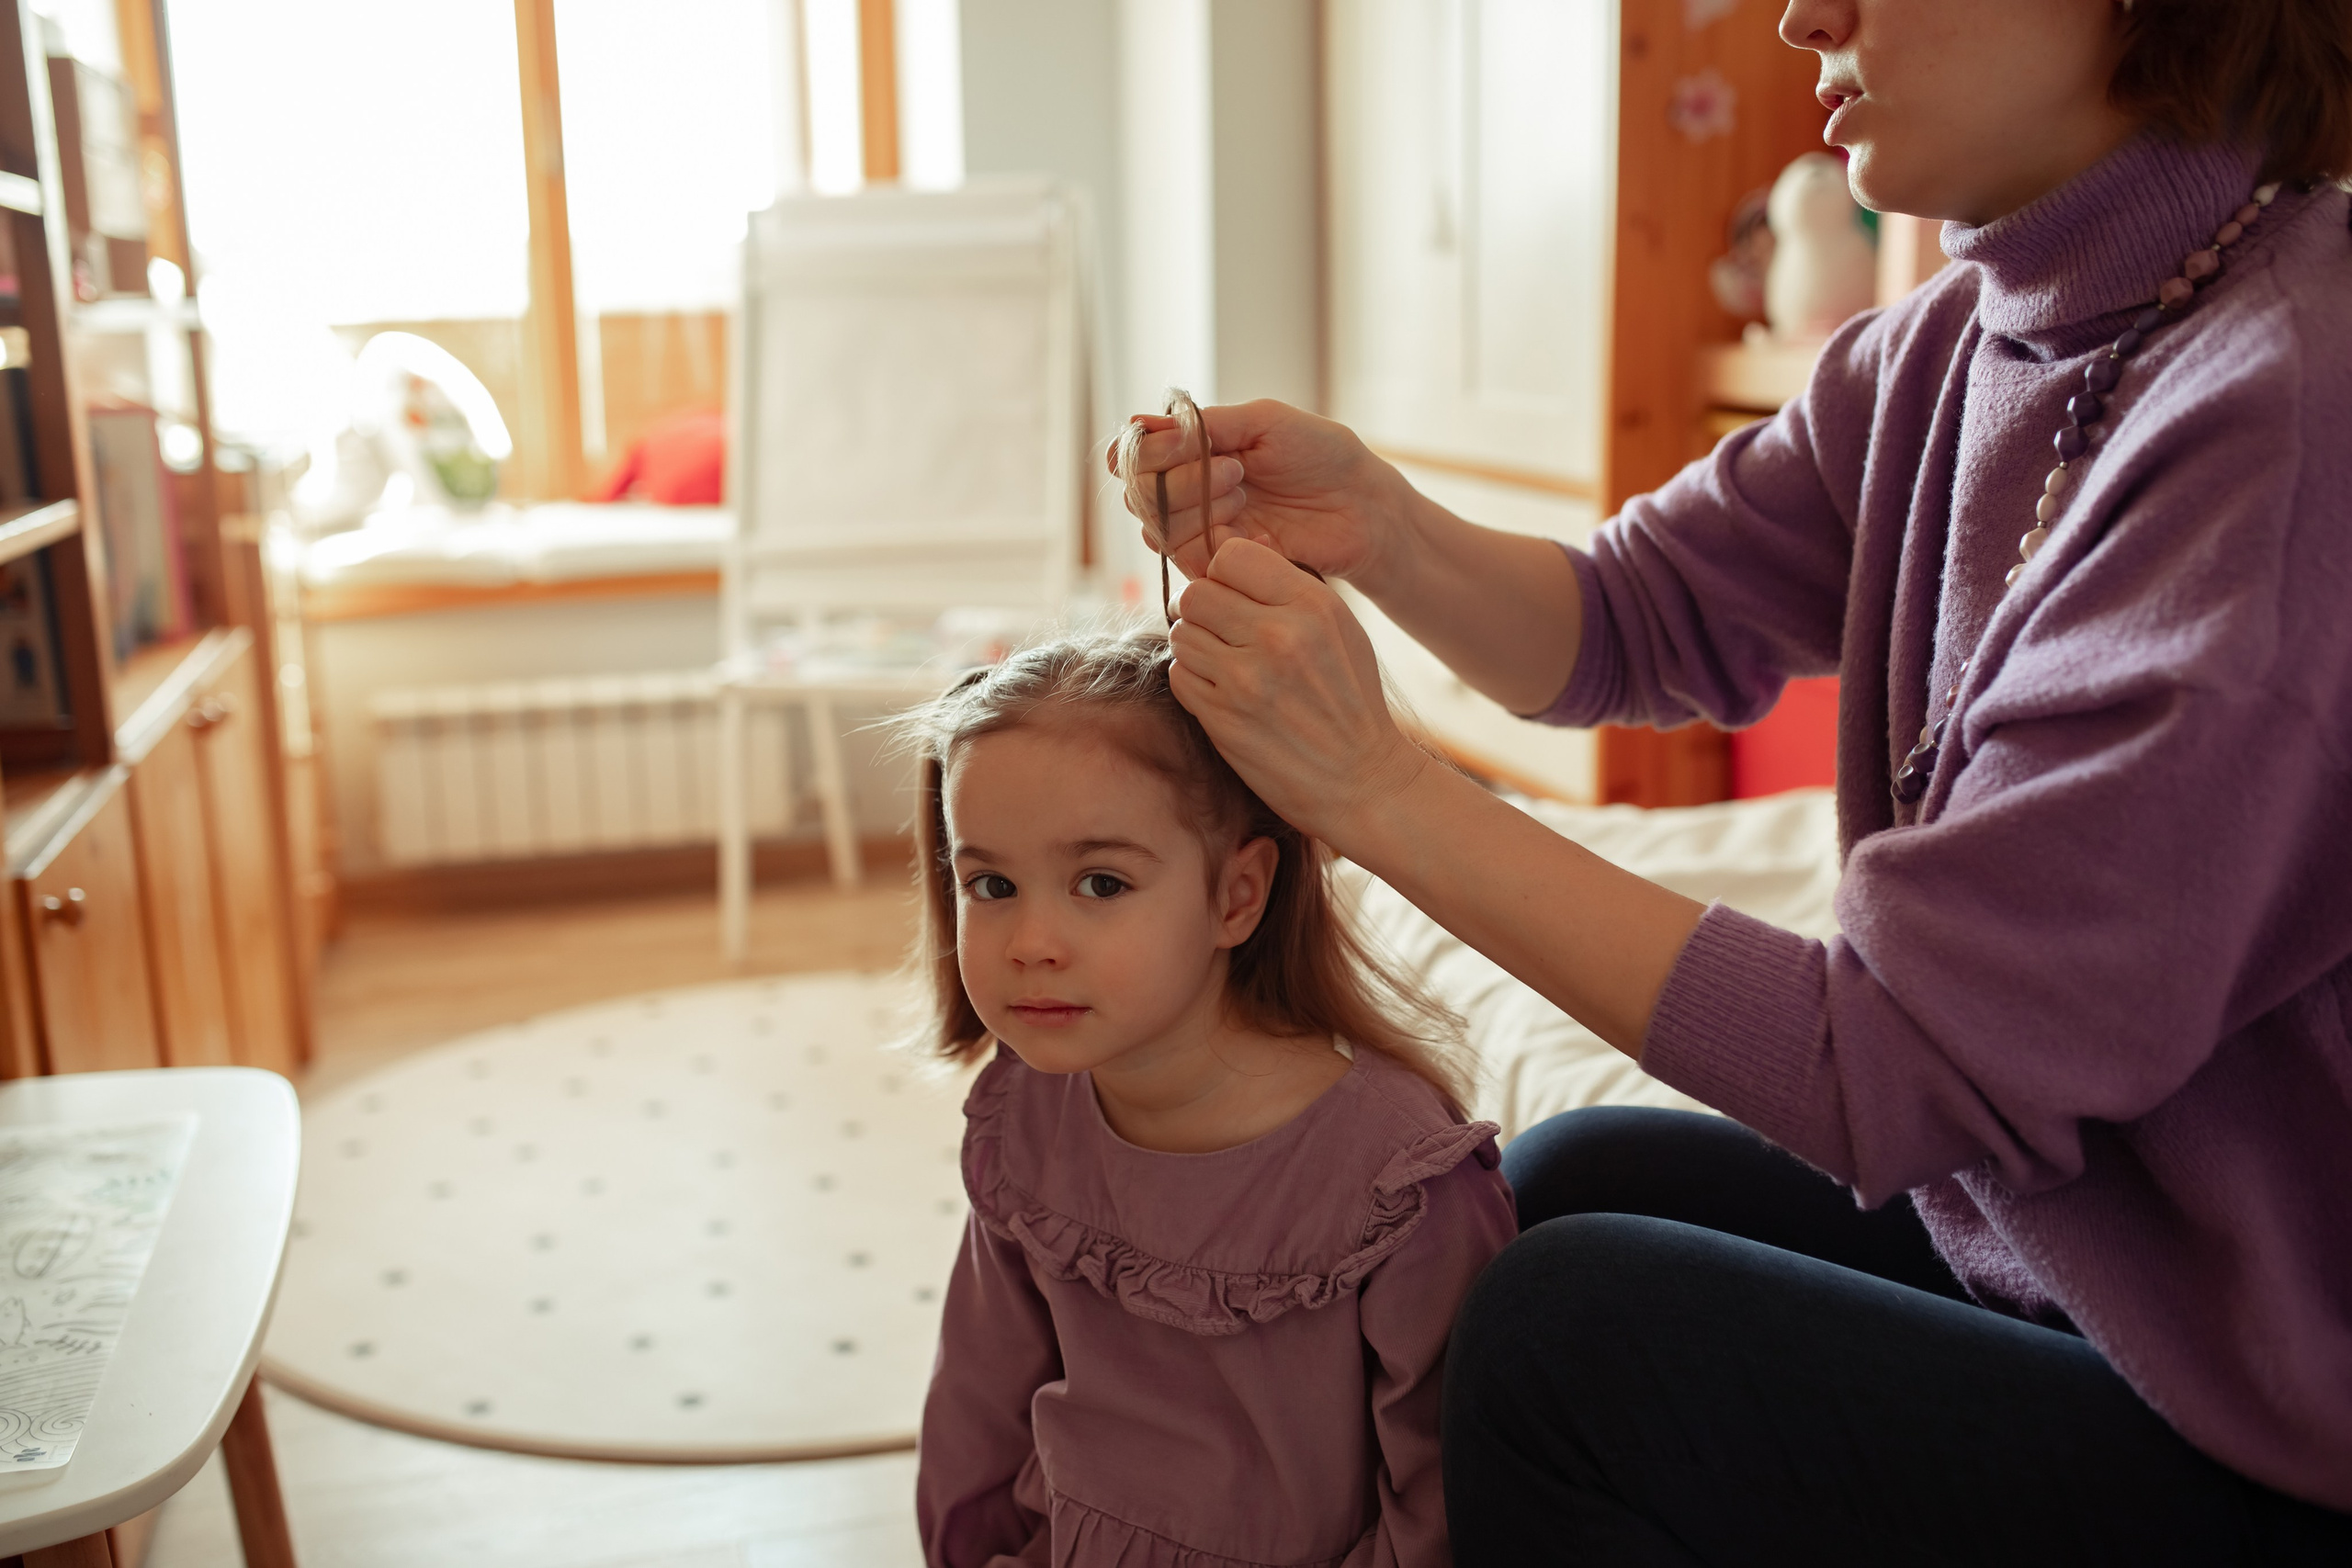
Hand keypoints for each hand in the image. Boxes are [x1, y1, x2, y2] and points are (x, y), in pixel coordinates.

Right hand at [1109, 400, 1419, 589]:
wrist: (1362, 508)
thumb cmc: (1321, 455)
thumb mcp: (1263, 421)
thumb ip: (1202, 424)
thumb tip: (1137, 425)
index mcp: (1192, 449)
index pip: (1133, 456)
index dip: (1146, 452)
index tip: (1186, 444)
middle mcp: (1186, 490)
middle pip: (1137, 494)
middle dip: (1181, 479)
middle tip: (1236, 470)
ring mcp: (1200, 530)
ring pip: (1157, 529)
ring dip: (1199, 507)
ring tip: (1246, 496)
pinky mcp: (1219, 565)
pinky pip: (1188, 560)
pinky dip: (1216, 540)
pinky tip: (1257, 530)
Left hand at [1168, 537, 1430, 845]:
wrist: (1361, 780)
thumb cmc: (1349, 699)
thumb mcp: (1340, 628)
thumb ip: (1288, 588)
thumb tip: (1228, 550)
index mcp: (1312, 605)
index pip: (1231, 556)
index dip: (1224, 574)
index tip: (1233, 595)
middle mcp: (1278, 637)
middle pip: (1194, 594)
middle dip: (1200, 610)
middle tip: (1219, 630)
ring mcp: (1246, 680)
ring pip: (1181, 635)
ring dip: (1195, 647)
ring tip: (1225, 663)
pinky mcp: (1222, 718)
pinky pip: (1179, 675)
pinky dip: (1194, 681)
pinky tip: (1224, 692)